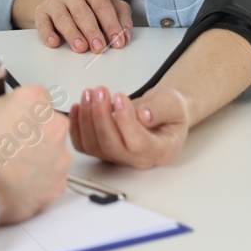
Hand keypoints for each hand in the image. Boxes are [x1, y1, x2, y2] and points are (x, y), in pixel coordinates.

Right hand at [0, 85, 70, 224]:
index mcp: (34, 102)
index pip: (39, 99)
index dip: (24, 111)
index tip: (14, 120)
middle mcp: (53, 127)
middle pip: (51, 126)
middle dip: (35, 135)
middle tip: (11, 147)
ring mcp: (58, 158)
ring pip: (54, 155)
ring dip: (38, 160)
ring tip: (12, 171)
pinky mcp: (56, 186)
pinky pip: (51, 180)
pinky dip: (38, 184)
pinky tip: (17, 186)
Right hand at [33, 0, 131, 52]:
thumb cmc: (91, 2)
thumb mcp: (111, 4)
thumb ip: (121, 17)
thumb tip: (124, 35)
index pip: (101, 3)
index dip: (110, 23)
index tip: (117, 41)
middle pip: (81, 10)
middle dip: (91, 31)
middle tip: (99, 47)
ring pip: (62, 17)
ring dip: (72, 34)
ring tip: (81, 48)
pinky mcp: (41, 10)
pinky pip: (43, 22)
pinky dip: (48, 33)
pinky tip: (55, 42)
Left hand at [69, 84, 189, 169]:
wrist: (161, 113)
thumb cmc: (169, 110)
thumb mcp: (173, 104)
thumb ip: (160, 110)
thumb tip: (143, 115)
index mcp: (162, 151)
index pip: (140, 143)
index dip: (126, 121)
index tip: (119, 97)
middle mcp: (139, 160)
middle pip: (113, 146)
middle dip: (101, 116)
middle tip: (100, 91)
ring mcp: (120, 158)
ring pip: (95, 146)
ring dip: (87, 118)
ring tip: (90, 93)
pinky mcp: (105, 151)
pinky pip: (85, 145)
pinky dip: (77, 126)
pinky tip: (78, 106)